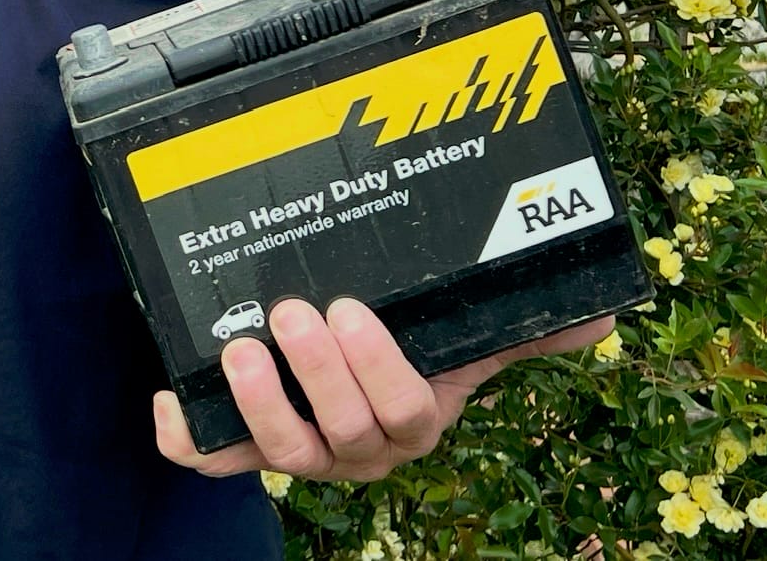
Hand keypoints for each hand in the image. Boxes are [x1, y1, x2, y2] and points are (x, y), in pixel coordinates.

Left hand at [154, 298, 612, 481]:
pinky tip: (170, 403)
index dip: (375, 370)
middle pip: (345, 434)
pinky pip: (215, 457)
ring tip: (241, 346)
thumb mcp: (464, 330)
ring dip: (258, 403)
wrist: (348, 356)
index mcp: (411, 419)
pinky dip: (190, 437)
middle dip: (317, 373)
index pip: (405, 413)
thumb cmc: (412, 344)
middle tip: (295, 310)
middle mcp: (357, 448)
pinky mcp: (244, 441)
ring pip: (283, 452)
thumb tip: (596, 317)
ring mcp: (301, 447)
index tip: (351, 308)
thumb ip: (522, 323)